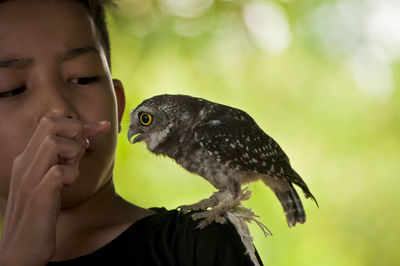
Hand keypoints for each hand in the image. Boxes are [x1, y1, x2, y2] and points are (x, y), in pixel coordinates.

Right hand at [0, 117, 109, 265]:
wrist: (20, 249)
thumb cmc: (40, 213)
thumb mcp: (52, 181)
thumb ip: (65, 158)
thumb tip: (86, 138)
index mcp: (28, 158)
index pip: (50, 123)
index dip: (80, 122)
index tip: (102, 127)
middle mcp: (25, 164)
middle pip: (49, 124)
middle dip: (76, 130)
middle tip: (83, 151)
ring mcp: (29, 180)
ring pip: (52, 143)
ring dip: (73, 151)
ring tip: (74, 169)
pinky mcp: (38, 197)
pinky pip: (58, 172)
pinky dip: (72, 174)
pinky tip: (70, 184)